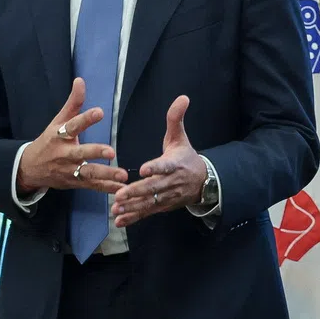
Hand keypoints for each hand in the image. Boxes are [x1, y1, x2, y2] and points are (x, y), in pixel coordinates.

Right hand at [16, 78, 127, 195]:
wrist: (30, 168)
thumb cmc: (49, 141)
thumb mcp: (58, 121)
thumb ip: (73, 103)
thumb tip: (80, 80)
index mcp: (60, 136)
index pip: (72, 125)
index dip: (85, 119)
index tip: (100, 112)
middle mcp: (64, 154)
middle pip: (80, 153)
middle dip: (95, 152)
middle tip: (111, 151)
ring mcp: (69, 170)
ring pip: (88, 173)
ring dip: (105, 175)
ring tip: (123, 175)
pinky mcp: (75, 183)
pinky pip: (92, 186)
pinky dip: (107, 188)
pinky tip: (121, 189)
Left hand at [111, 95, 205, 226]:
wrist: (202, 181)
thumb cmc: (185, 156)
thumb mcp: (180, 137)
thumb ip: (176, 118)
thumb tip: (182, 97)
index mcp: (175, 164)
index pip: (165, 166)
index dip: (155, 168)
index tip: (144, 169)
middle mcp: (171, 182)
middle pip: (154, 188)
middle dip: (137, 191)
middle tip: (120, 194)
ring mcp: (167, 196)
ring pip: (149, 202)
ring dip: (132, 206)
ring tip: (117, 208)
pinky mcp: (162, 206)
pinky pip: (147, 212)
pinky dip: (133, 217)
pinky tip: (119, 220)